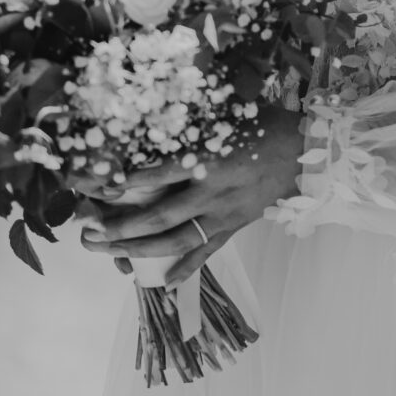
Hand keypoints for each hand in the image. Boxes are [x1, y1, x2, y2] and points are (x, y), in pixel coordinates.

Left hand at [76, 107, 306, 283]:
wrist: (307, 150)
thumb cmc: (263, 123)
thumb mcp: (226, 113)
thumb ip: (189, 120)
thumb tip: (148, 115)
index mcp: (211, 159)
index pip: (160, 173)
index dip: (126, 182)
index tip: (95, 187)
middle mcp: (214, 192)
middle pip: (161, 217)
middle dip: (121, 227)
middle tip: (88, 232)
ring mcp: (224, 214)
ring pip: (178, 240)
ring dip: (140, 250)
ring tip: (108, 253)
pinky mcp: (235, 226)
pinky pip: (207, 252)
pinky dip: (186, 268)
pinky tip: (164, 282)